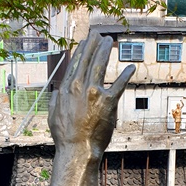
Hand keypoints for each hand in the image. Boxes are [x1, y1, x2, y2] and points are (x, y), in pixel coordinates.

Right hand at [48, 33, 134, 185]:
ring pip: (100, 65)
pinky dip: (126, 74)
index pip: (75, 64)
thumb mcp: (53, 116)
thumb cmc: (65, 137)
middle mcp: (78, 87)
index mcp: (66, 89)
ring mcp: (93, 93)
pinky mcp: (107, 102)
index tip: (86, 41)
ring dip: (106, 51)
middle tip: (100, 34)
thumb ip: (55, 101)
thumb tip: (56, 92)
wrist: (77, 150)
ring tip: (110, 41)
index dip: (82, 50)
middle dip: (94, 44)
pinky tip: (132, 67)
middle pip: (88, 60)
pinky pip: (119, 84)